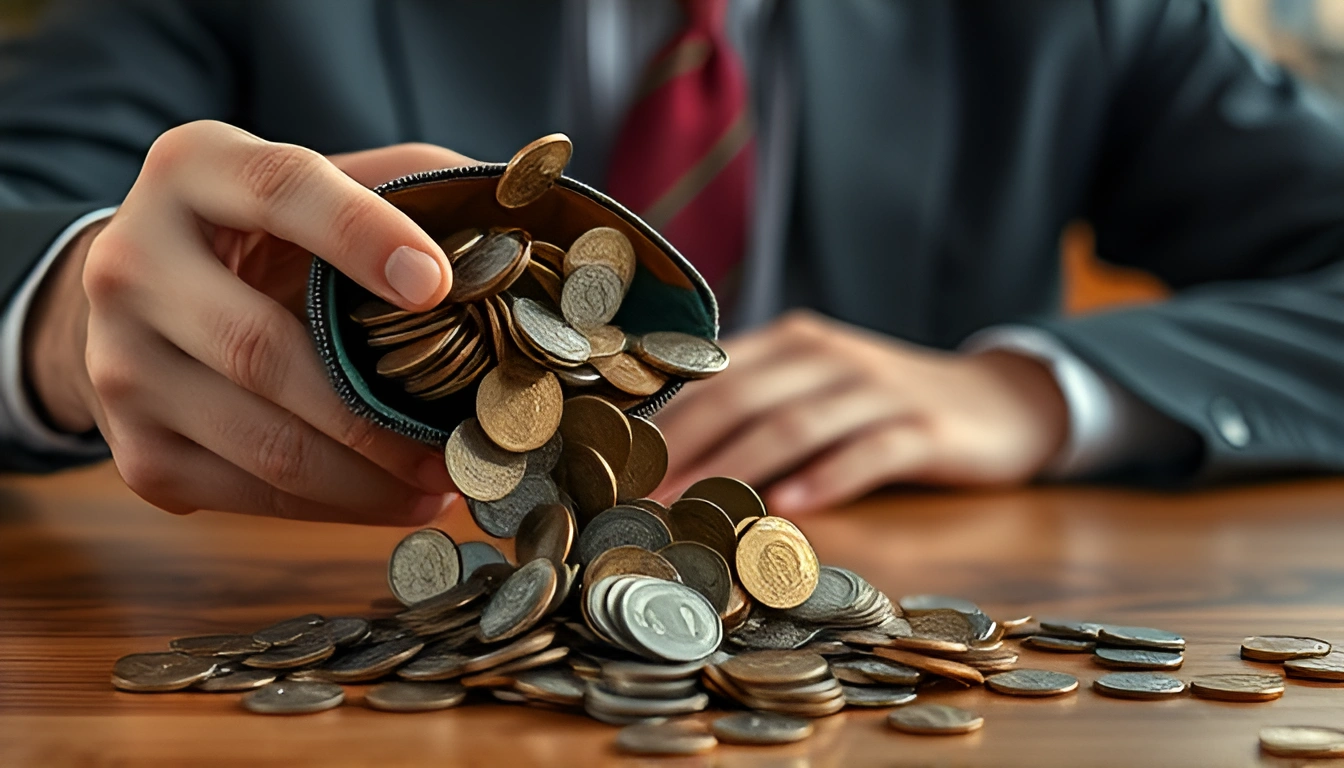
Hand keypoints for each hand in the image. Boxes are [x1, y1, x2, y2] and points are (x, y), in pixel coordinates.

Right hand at [25, 120, 475, 523]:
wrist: (143, 295)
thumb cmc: (269, 234)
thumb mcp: (322, 183)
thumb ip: (407, 183)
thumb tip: (520, 213)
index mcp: (193, 170)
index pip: (280, 190)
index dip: (361, 235)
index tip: (439, 285)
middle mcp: (133, 262)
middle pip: (262, 350)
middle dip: (379, 411)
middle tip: (471, 436)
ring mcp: (121, 364)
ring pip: (263, 443)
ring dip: (373, 480)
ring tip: (451, 483)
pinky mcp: (135, 449)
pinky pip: (251, 494)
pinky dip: (338, 508)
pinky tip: (398, 501)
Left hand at [653, 311, 1068, 513]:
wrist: (1000, 400)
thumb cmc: (886, 405)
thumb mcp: (818, 389)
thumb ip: (757, 407)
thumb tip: (670, 457)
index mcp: (792, 343)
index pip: (712, 379)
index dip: (661, 424)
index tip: (617, 469)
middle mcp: (828, 355)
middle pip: (741, 400)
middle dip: (684, 451)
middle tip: (638, 499)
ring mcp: (878, 389)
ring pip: (794, 425)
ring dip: (736, 470)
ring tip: (693, 510)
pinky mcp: (924, 427)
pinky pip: (867, 452)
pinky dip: (826, 478)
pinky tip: (790, 507)